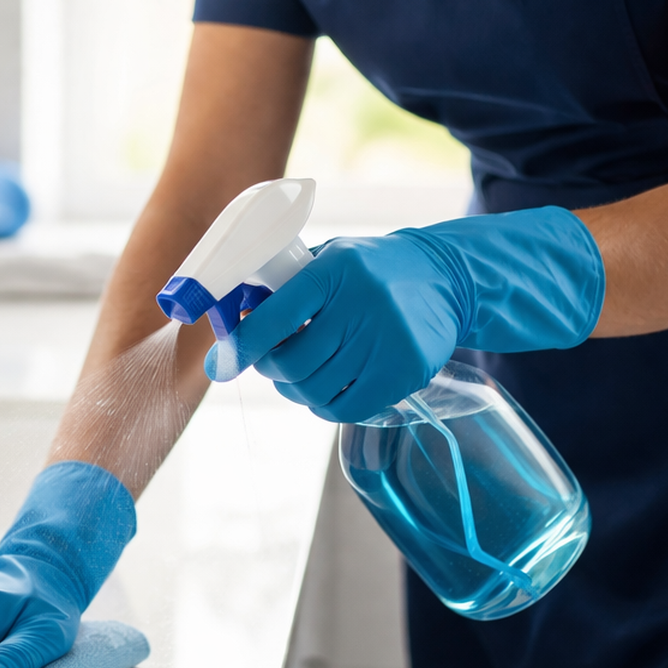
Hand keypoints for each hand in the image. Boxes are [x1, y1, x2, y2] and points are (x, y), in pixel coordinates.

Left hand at [206, 206, 604, 422]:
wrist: (446, 278)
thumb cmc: (371, 271)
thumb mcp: (329, 259)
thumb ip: (284, 286)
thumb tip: (231, 319)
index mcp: (333, 271)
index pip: (274, 318)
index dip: (241, 347)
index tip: (221, 363)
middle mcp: (361, 305)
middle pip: (292, 363)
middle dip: (270, 369)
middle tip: (270, 362)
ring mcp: (387, 340)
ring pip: (315, 390)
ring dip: (295, 390)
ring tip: (300, 375)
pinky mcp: (406, 371)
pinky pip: (346, 408)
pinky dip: (325, 405)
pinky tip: (326, 390)